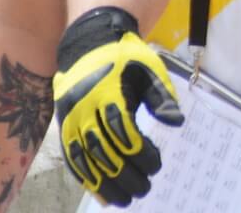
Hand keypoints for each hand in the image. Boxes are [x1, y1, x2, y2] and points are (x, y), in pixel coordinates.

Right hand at [53, 7, 183, 206]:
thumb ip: (162, 96)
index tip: (156, 164)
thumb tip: (177, 123)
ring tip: (125, 200)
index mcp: (107, 91)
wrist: (87, 44)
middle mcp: (83, 107)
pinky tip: (101, 196)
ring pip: (85, 159)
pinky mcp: (63, 127)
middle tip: (145, 188)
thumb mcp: (149, 68)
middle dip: (125, 173)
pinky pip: (72, 158)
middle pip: (103, 149)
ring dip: (105, 183)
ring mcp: (70, 118)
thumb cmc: (124, 58)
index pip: (122, 129)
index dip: (140, 151)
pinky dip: (86, 179)